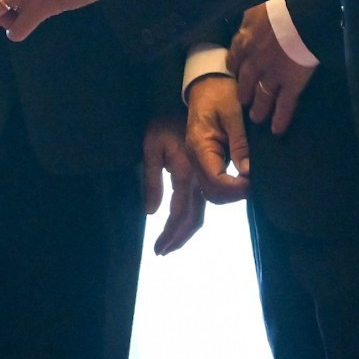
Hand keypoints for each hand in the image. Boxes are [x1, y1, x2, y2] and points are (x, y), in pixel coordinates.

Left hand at [143, 112, 205, 253]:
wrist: (194, 106)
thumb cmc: (165, 124)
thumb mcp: (151, 147)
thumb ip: (152, 180)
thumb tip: (151, 212)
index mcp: (185, 174)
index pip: (178, 213)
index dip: (169, 234)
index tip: (158, 249)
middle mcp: (199, 181)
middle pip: (192, 219)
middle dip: (177, 239)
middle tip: (161, 252)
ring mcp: (205, 179)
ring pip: (200, 214)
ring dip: (185, 233)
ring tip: (170, 245)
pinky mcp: (207, 176)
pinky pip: (202, 204)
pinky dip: (192, 220)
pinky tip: (183, 225)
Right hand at [185, 72, 251, 202]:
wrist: (208, 82)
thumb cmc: (220, 92)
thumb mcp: (234, 113)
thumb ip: (240, 143)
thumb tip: (248, 172)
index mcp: (200, 145)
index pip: (216, 181)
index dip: (237, 188)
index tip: (255, 181)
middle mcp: (195, 157)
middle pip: (212, 192)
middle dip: (235, 194)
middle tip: (256, 183)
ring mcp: (198, 159)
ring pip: (212, 191)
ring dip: (232, 192)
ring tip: (251, 181)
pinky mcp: (205, 158)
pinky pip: (214, 181)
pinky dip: (229, 185)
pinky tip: (244, 177)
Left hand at [230, 1, 315, 134]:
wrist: (298, 16)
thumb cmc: (280, 6)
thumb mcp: (257, 6)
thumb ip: (252, 17)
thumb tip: (251, 16)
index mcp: (245, 40)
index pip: (235, 58)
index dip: (236, 67)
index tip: (236, 72)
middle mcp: (254, 62)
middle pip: (245, 82)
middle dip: (244, 93)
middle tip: (244, 102)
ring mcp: (272, 75)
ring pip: (262, 97)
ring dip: (258, 110)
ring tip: (257, 120)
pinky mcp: (291, 84)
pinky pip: (284, 105)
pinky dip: (280, 118)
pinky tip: (277, 130)